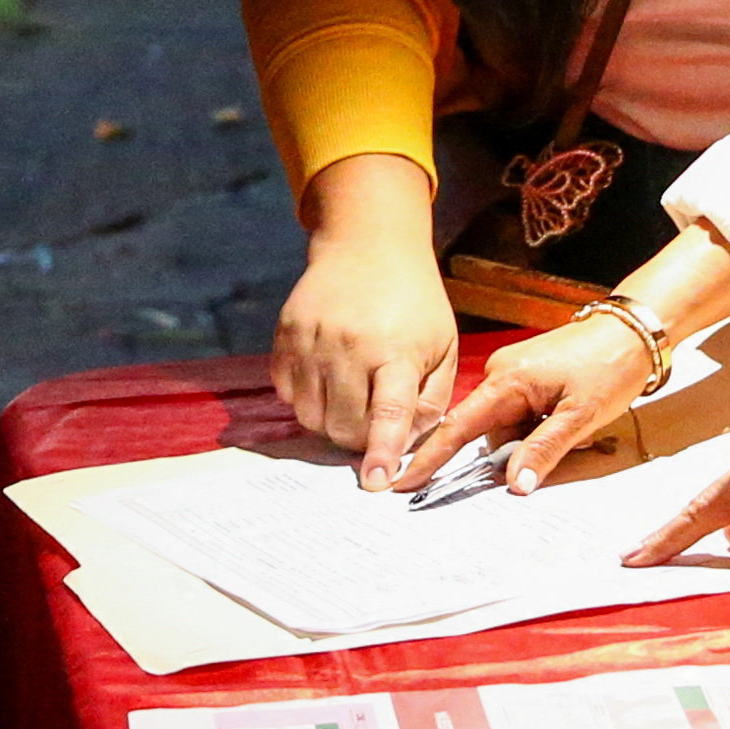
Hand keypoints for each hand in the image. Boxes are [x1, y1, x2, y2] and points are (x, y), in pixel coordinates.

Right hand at [281, 155, 459, 482]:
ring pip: (310, 416)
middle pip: (343, 424)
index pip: (388, 411)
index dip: (380, 451)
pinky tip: (327, 379)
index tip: (375, 483)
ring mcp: (312, 338)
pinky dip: (306, 400)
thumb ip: (433, 398)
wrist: (369, 245)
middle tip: (373, 426)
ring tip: (351, 399)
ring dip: (330, 423)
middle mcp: (349, 344)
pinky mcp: (286, 334)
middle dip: (359, 441)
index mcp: (396, 348)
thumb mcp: (443, 345)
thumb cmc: (415, 303)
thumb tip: (409, 443)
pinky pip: (287, 393)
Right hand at [392, 308, 668, 496]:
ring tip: (576, 424)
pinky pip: (521, 414)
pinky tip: (569, 415)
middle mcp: (501, 374)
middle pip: (490, 433)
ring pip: (509, 427)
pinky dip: (542, 425)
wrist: (635, 330)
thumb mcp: (581, 416)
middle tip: (567, 441)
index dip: (431, 459)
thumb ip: (544, 451)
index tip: (405, 483)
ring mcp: (513, 373)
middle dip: (519, 451)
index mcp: (506, 381)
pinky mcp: (527, 375)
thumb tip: (514, 487)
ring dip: (536, 438)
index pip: (458, 428)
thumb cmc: (609, 366)